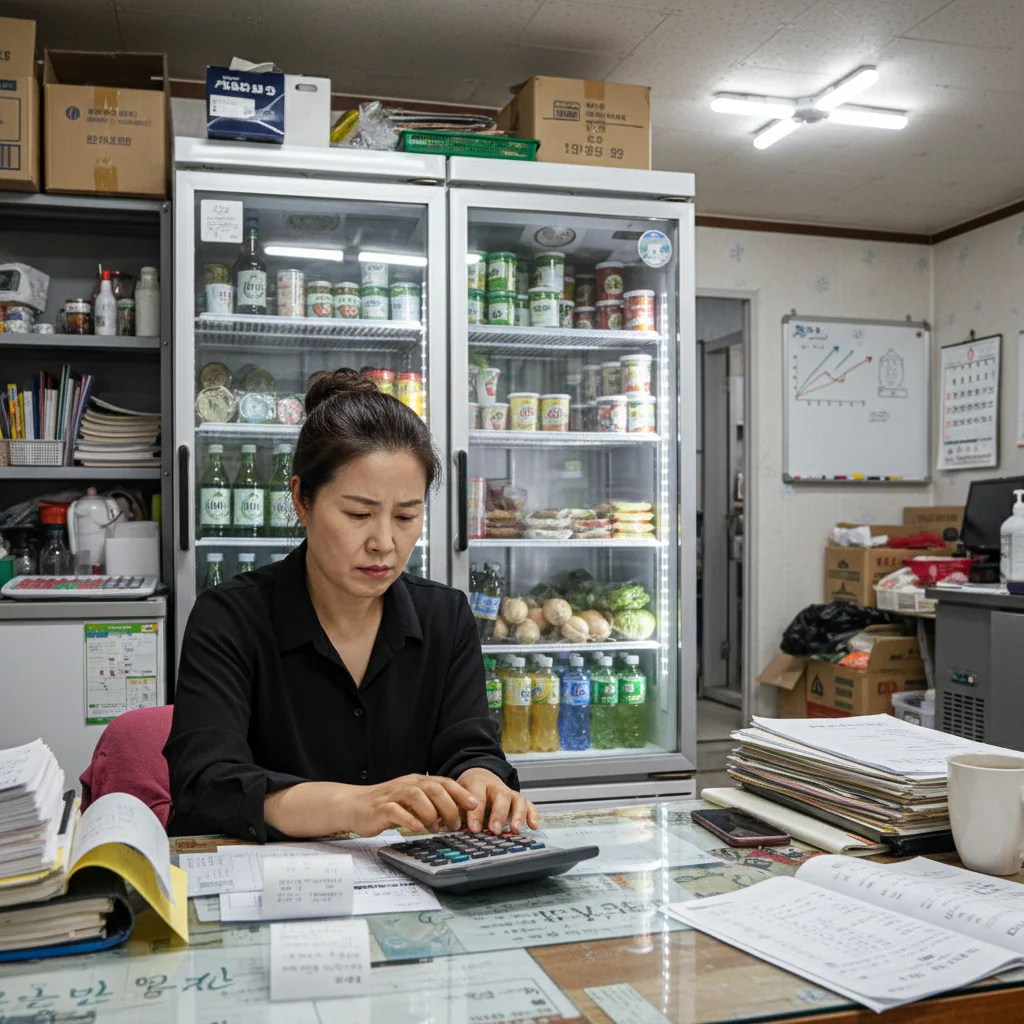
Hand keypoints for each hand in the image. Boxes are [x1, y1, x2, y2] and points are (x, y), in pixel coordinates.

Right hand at [338, 774, 479, 836]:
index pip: (443, 782)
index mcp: (417, 782)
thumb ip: (432, 805)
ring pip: (417, 796)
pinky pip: (396, 811)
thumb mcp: (412, 802)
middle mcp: (407, 785)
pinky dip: (408, 818)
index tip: (474, 804)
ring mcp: (393, 795)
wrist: (355, 806)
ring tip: (436, 828)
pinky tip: (416, 827)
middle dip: (448, 806)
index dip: (460, 792)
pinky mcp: (381, 808)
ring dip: (430, 813)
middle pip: (433, 788)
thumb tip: (456, 817)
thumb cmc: (387, 805)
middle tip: (454, 825)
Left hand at [457, 767, 539, 834]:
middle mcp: (495, 786)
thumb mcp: (458, 796)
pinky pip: (528, 804)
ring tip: (515, 830)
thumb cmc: (467, 792)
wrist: (478, 776)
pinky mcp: (518, 799)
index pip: (477, 796)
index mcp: (477, 783)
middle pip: (501, 796)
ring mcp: (509, 792)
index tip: (474, 829)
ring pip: (517, 799)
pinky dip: (532, 815)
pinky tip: (533, 826)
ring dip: (517, 815)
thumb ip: (457, 810)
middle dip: (498, 814)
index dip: (476, 813)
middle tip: (495, 830)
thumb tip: (452, 827)